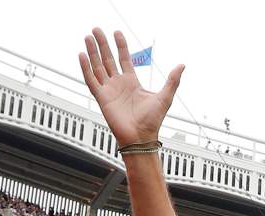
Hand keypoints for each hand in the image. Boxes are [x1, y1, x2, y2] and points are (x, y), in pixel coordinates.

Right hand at [78, 29, 183, 146]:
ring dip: (92, 52)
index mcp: (132, 82)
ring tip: (88, 37)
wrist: (141, 137)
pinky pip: (91, 80)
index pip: (124, 59)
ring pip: (98, 66)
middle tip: (96, 29)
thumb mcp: (165, 96)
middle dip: (103, 44)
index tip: (117, 33)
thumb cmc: (153, 121)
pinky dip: (86, 68)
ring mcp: (109, 90)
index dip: (120, 46)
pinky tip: (82, 55)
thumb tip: (182, 65)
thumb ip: (172, 80)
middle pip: (108, 59)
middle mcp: (119, 84)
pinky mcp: (101, 98)